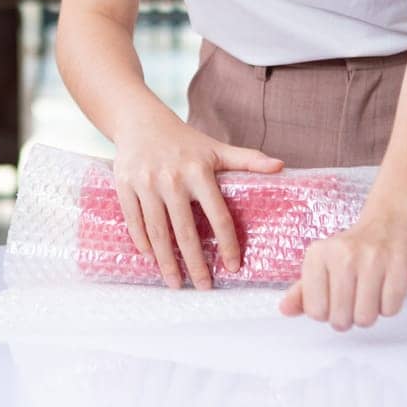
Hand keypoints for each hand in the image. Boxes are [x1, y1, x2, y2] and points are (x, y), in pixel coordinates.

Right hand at [113, 111, 282, 289]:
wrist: (140, 120)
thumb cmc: (184, 140)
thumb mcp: (216, 148)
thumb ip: (247, 160)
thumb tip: (281, 166)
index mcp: (198, 171)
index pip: (217, 216)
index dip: (227, 244)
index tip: (232, 267)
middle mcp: (172, 179)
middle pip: (185, 231)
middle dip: (195, 264)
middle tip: (204, 287)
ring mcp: (146, 183)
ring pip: (157, 231)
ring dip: (166, 261)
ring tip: (175, 283)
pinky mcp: (125, 185)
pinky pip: (134, 220)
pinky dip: (142, 242)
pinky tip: (151, 259)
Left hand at [279, 210, 406, 328]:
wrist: (392, 222)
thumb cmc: (355, 248)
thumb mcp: (322, 263)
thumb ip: (303, 290)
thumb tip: (285, 309)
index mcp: (318, 255)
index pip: (315, 311)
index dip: (327, 312)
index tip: (334, 297)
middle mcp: (342, 255)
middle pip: (340, 319)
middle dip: (350, 317)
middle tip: (355, 296)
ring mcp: (372, 260)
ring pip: (365, 318)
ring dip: (370, 313)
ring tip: (371, 291)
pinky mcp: (399, 266)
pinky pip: (390, 310)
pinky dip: (389, 305)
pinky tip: (386, 285)